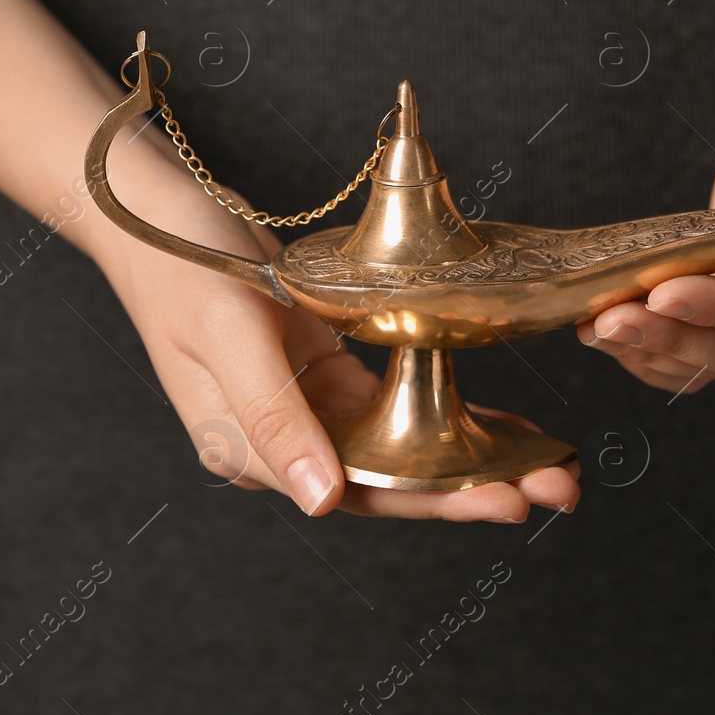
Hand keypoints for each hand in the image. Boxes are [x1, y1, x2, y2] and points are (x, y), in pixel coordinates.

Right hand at [97, 174, 579, 519]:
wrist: (157, 212)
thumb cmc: (183, 265)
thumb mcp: (228, 334)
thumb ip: (273, 417)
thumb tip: (323, 502)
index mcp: (250, 451)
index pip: (360, 489)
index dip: (437, 499)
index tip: (507, 499)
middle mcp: (286, 442)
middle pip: (393, 479)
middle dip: (476, 488)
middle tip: (556, 491)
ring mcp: (307, 410)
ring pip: (404, 449)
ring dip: (474, 459)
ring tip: (550, 469)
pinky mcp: (325, 375)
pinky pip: (397, 407)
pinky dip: (450, 414)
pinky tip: (506, 424)